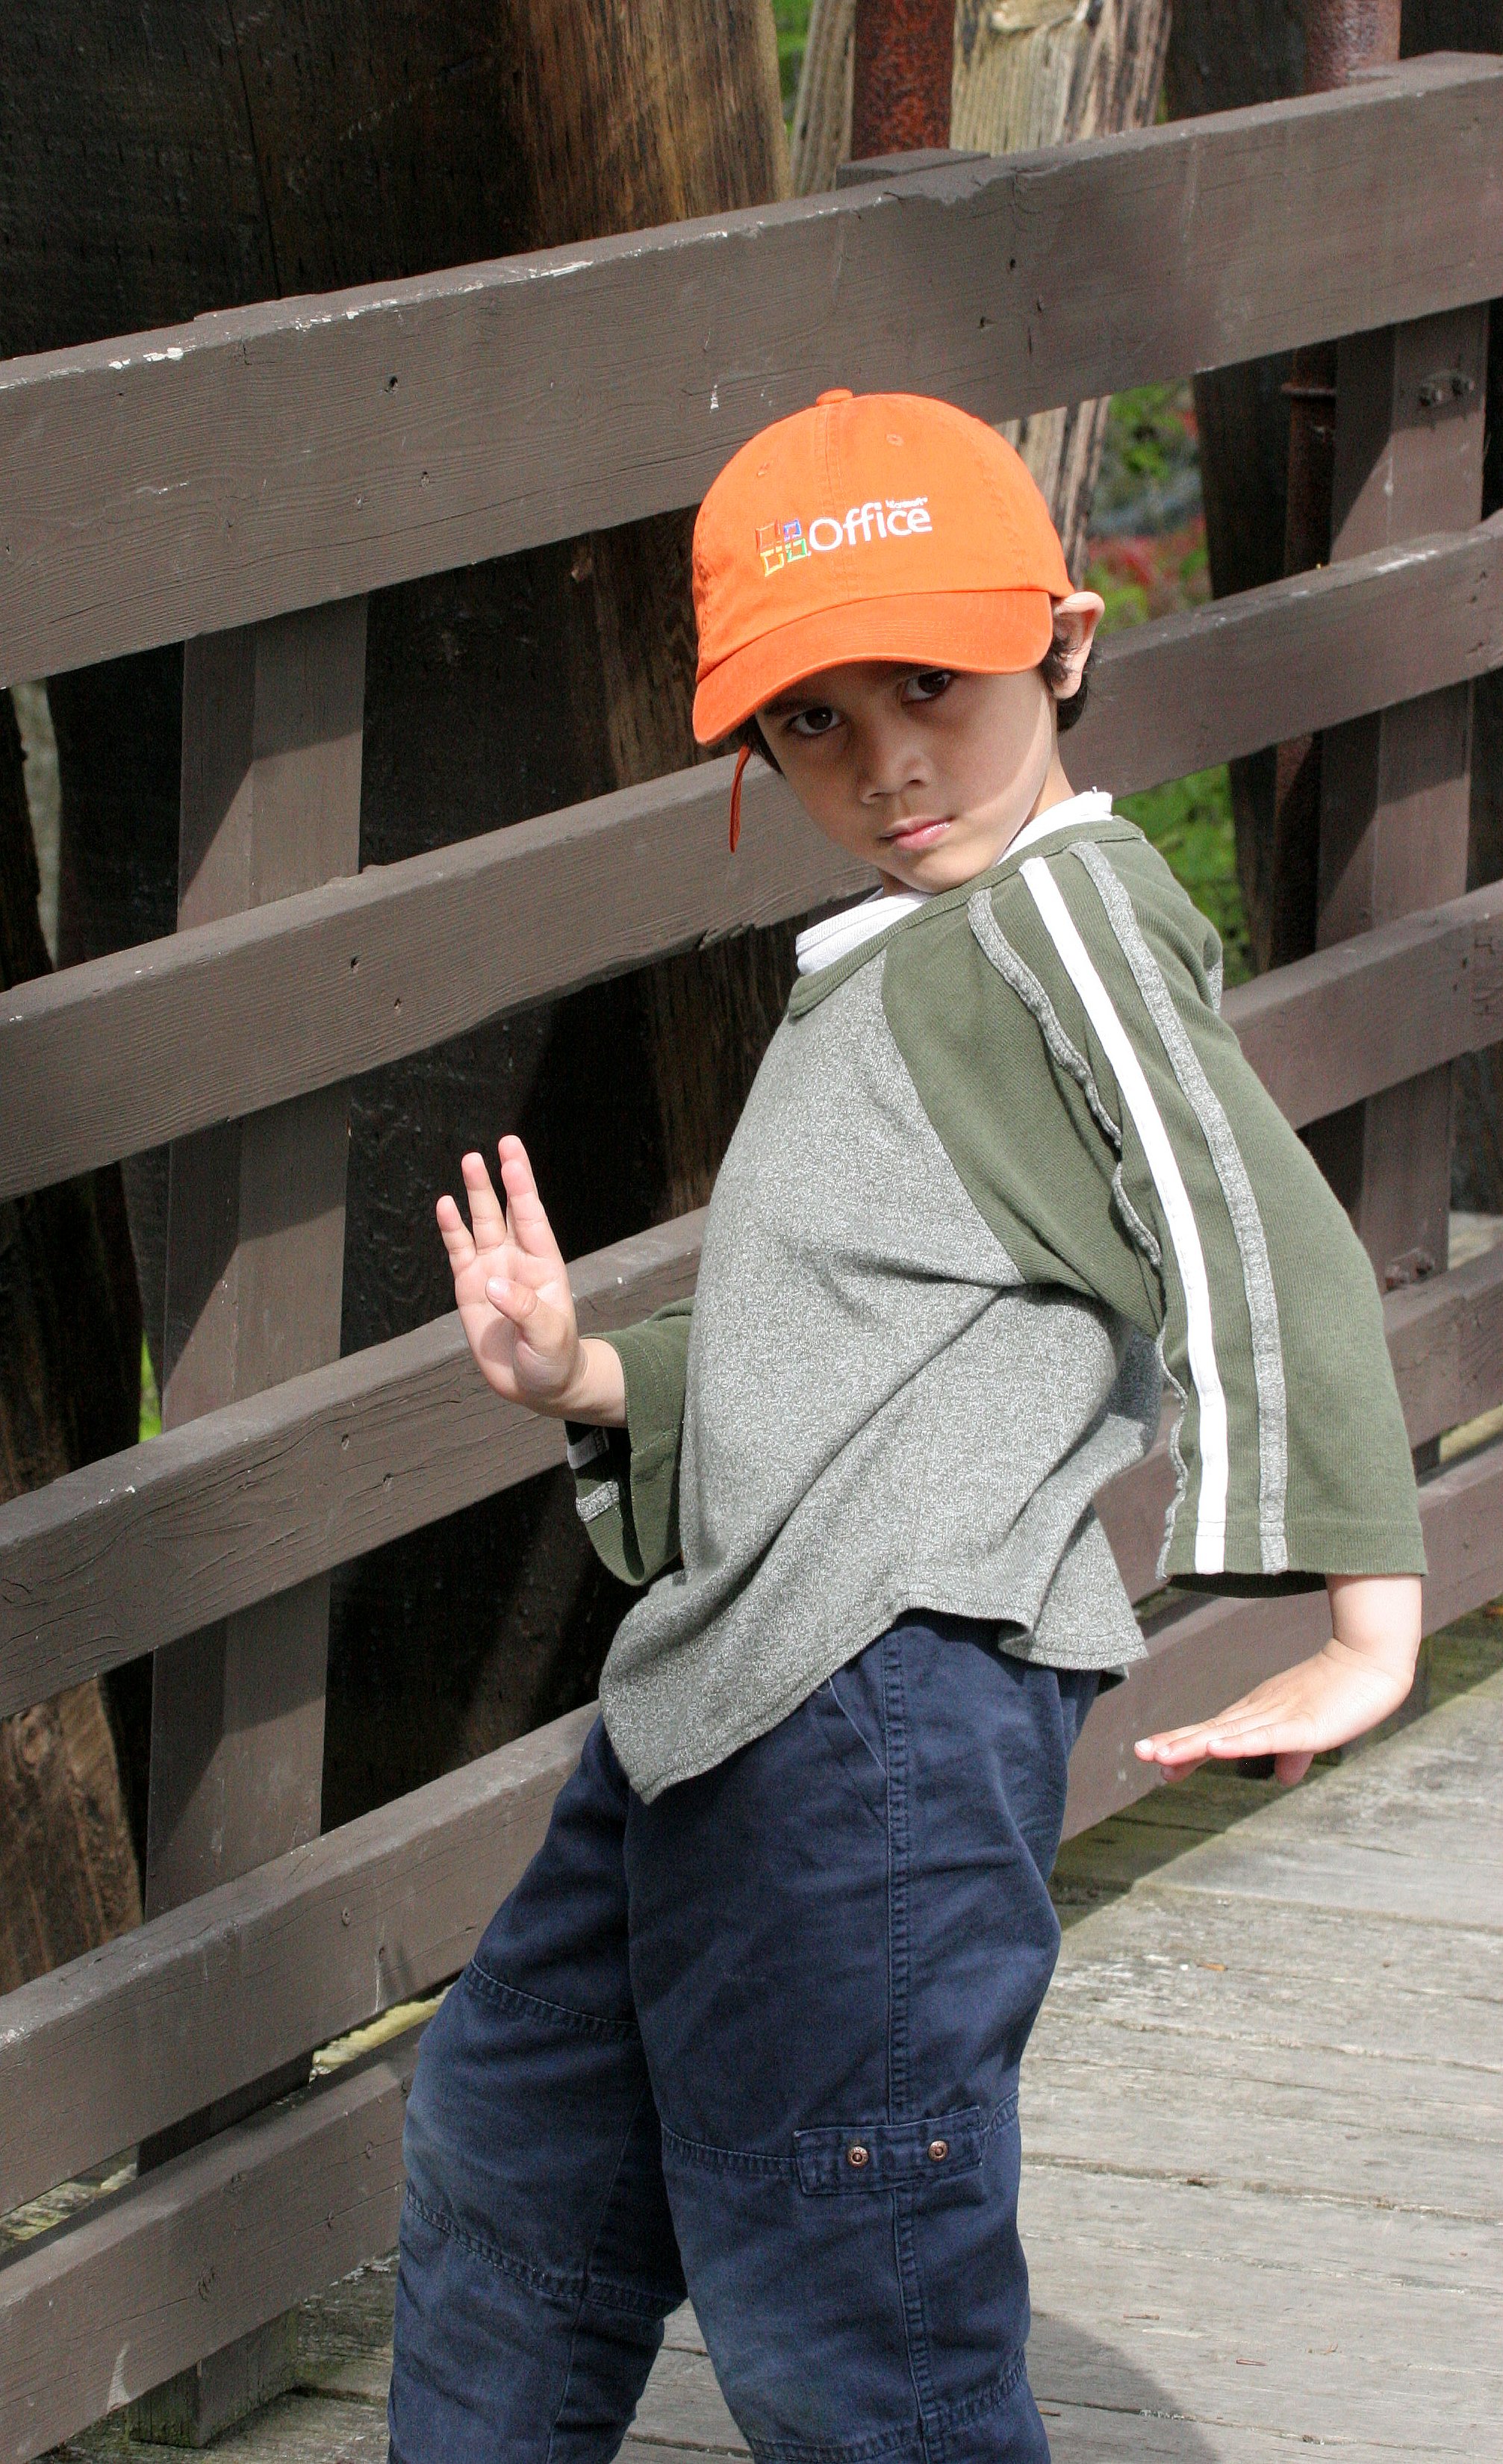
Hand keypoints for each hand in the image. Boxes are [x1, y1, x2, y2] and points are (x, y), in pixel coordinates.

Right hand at [435, 1136, 624, 1422]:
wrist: (538, 1386)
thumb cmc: (554, 1358)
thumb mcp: (550, 1337)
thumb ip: (525, 1310)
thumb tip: (493, 1285)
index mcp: (544, 1265)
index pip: (532, 1217)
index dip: (523, 1186)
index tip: (513, 1156)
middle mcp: (517, 1260)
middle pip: (507, 1211)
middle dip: (501, 1179)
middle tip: (497, 1146)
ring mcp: (491, 1271)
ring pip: (481, 1224)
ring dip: (475, 1195)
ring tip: (469, 1162)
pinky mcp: (469, 1288)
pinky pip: (458, 1252)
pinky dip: (451, 1229)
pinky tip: (445, 1206)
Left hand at [1133, 1573, 1421, 1787]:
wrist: (1372, 1661)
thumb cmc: (1340, 1692)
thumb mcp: (1310, 1732)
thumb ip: (1293, 1754)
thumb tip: (1283, 1778)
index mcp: (1258, 1715)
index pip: (1213, 1732)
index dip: (1183, 1745)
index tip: (1152, 1756)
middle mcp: (1260, 1713)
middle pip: (1211, 1731)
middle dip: (1175, 1743)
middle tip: (1140, 1752)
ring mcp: (1279, 1716)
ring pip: (1229, 1734)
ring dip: (1194, 1745)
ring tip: (1161, 1755)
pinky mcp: (1303, 1724)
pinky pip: (1266, 1736)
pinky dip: (1239, 1743)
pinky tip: (1215, 1747)